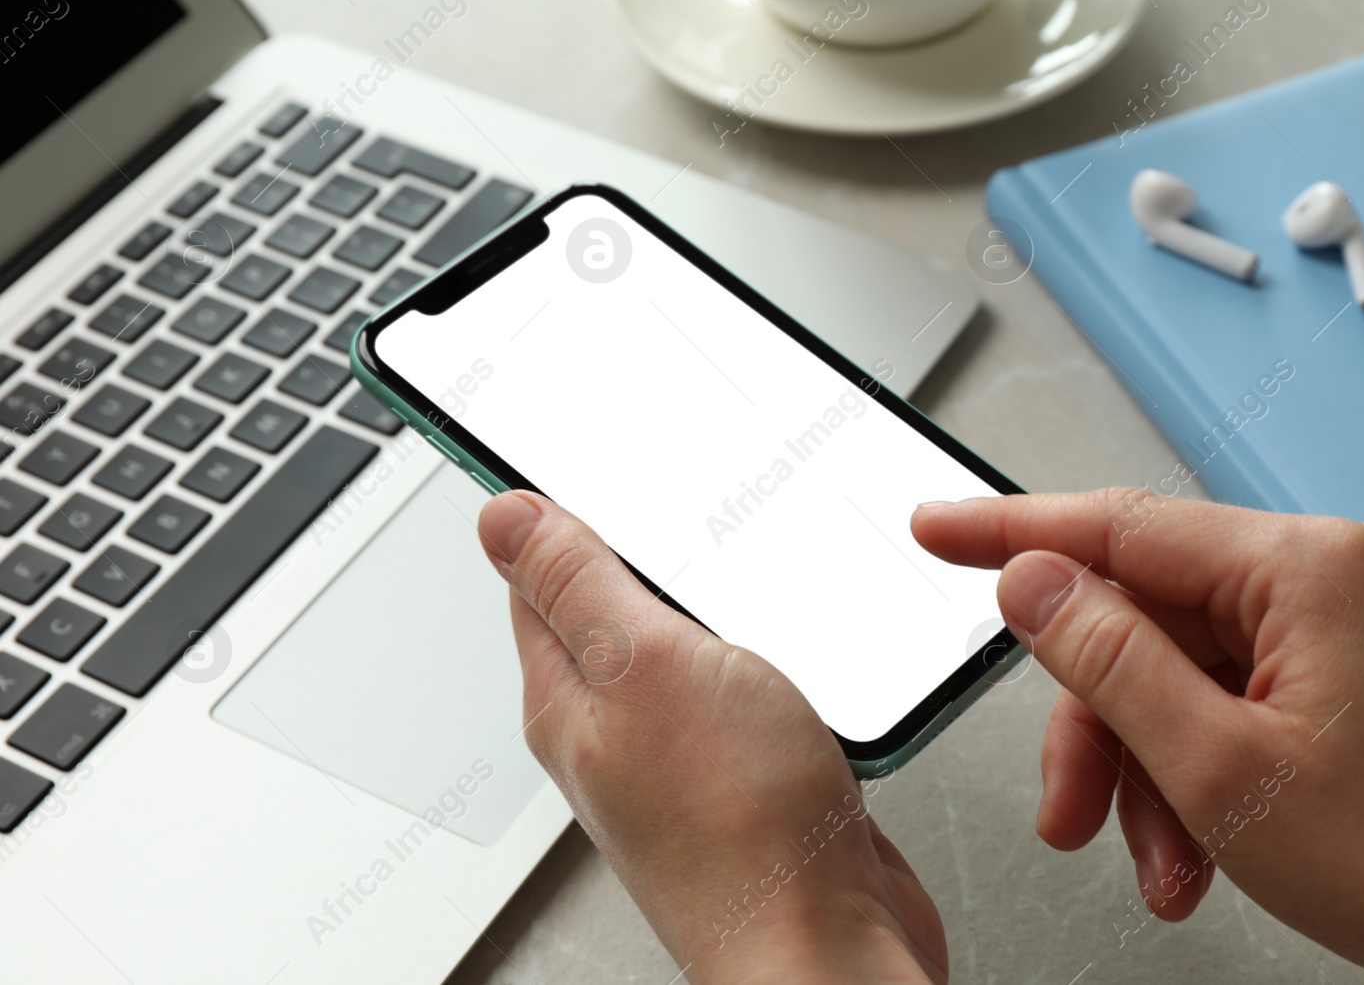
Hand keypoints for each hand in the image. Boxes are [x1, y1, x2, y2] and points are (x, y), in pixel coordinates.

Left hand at [479, 491, 947, 984]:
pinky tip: (784, 643)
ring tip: (723, 558)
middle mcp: (619, 731)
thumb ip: (579, 584)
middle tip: (662, 500)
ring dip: (709, 605)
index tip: (576, 462)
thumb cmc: (740, 826)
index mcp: (571, 698)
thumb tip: (502, 515)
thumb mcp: (646, 663)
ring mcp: (687, 757)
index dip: (555, 515)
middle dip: (639, 554)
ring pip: (686, 651)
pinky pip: (744, 693)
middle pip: (611, 612)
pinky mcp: (752, 776)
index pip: (537, 581)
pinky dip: (761, 657)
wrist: (827, 945)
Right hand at [912, 491, 1363, 984]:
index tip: (936, 526)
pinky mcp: (1351, 664)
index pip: (1115, 523)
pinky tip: (1200, 847)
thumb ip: (1109, 660)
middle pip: (1144, 617)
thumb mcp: (1222, 770)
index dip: (1007, 530)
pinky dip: (1200, 766)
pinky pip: (1233, 691)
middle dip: (1097, 722)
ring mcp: (1344, 616)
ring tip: (1158, 861)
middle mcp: (1328, 570)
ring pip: (1182, 666)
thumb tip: (1032, 582)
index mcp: (1302, 567)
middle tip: (1071, 809)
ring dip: (1148, 766)